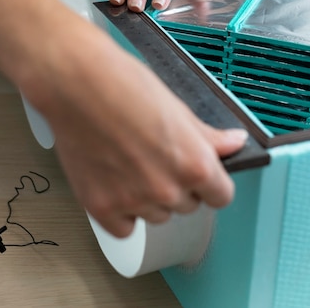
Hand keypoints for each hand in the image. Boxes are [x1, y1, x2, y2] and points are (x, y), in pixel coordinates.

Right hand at [29, 20, 247, 237]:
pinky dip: (122, 211)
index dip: (211, 182)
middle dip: (177, 185)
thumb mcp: (176, 105)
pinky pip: (124, 227)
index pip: (221, 196)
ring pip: (156, 216)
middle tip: (155, 155)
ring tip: (130, 161)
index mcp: (194, 164)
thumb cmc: (122, 84)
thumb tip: (234, 143)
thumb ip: (207, 135)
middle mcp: (167, 189)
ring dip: (149, 198)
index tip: (201, 174)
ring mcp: (134, 202)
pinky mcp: (101, 208)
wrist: (76, 82)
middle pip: (187, 205)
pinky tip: (115, 180)